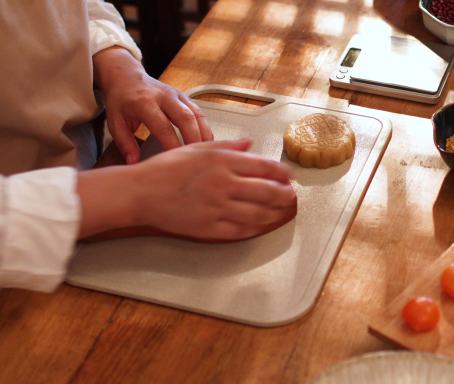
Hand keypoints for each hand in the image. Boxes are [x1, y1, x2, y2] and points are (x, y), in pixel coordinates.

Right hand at [78, 139, 296, 240]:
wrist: (141, 192)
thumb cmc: (167, 168)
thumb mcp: (198, 148)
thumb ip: (228, 146)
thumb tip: (250, 143)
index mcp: (223, 161)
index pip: (266, 167)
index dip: (283, 174)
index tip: (289, 177)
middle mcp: (225, 184)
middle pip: (269, 192)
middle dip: (285, 196)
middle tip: (290, 197)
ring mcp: (218, 208)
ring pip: (259, 213)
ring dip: (275, 213)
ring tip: (280, 211)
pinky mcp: (210, 228)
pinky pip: (241, 229)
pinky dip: (256, 227)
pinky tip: (261, 224)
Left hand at [93, 47, 211, 163]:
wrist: (126, 77)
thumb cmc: (121, 101)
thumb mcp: (115, 122)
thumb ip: (125, 143)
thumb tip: (134, 162)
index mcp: (144, 102)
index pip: (163, 127)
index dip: (172, 145)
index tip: (176, 161)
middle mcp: (163, 96)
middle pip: (186, 118)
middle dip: (194, 140)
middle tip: (197, 159)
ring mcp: (176, 95)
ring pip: (197, 115)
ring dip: (204, 134)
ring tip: (205, 152)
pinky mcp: (184, 96)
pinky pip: (199, 112)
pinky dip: (205, 128)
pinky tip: (205, 142)